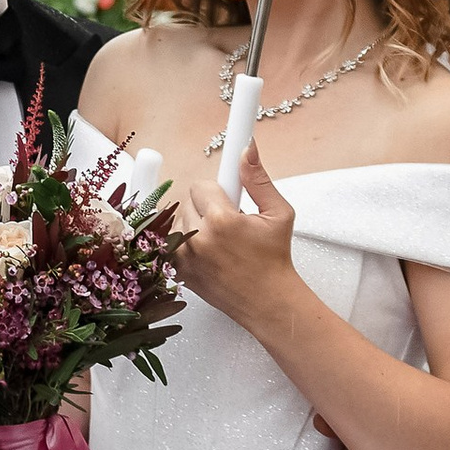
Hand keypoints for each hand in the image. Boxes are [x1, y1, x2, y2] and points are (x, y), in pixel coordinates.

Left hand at [179, 151, 303, 331]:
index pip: (201, 186)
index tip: (224, 196)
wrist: (267, 301)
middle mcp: (199, 239)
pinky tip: (206, 251)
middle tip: (228, 222)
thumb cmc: (274, 260)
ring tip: (219, 239)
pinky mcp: (178, 272)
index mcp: (222, 221)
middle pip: (187, 202)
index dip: (217, 191)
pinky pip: (170, 243)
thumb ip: (258, 179)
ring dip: (194, 225)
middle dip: (206, 208)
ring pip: (177, 222)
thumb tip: (247, 148)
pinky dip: (184, 244)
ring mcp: (185, 258)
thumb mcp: (278, 213)